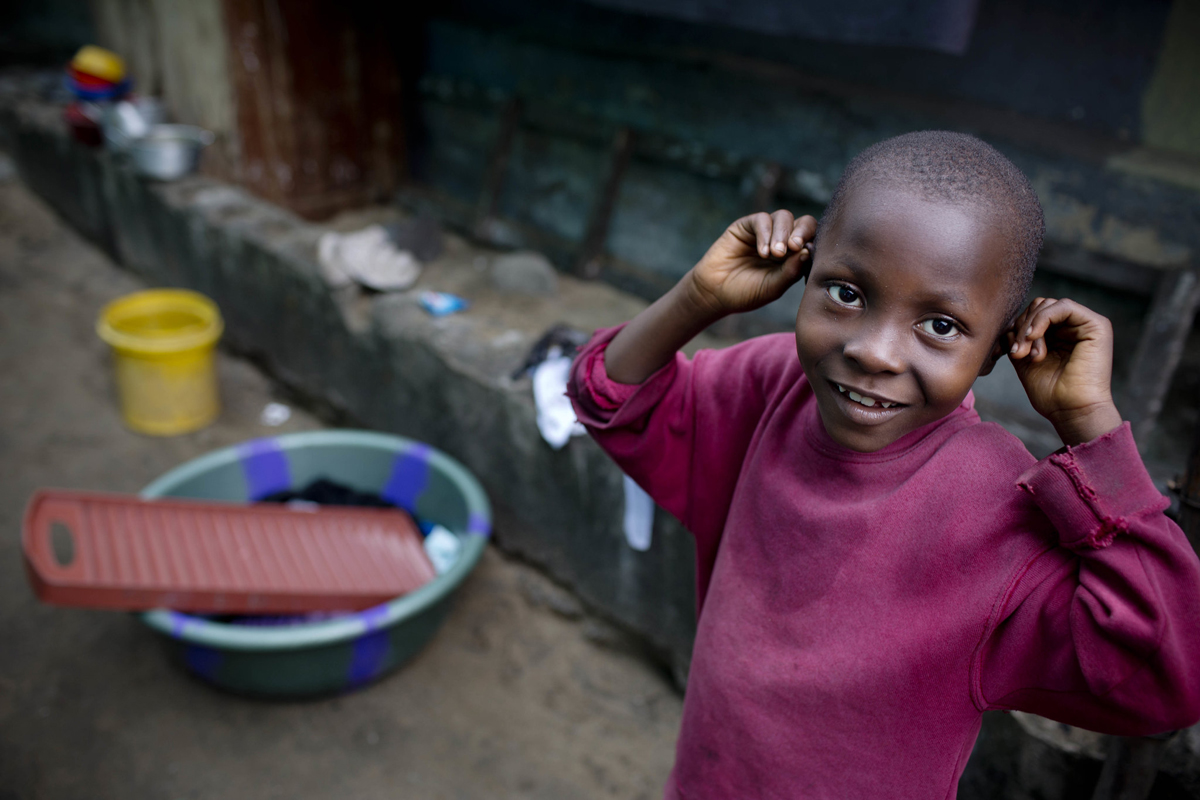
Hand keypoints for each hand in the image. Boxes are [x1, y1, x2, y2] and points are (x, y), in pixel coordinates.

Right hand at [686, 211, 816, 316]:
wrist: (715, 293)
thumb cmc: (746, 293)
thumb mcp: (773, 286)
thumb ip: (791, 271)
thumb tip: (808, 251)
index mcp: (794, 255)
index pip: (812, 239)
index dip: (813, 241)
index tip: (806, 253)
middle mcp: (782, 240)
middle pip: (803, 223)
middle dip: (802, 232)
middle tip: (794, 247)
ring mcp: (765, 232)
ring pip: (783, 217)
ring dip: (782, 233)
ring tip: (775, 253)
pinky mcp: (747, 226)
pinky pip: (762, 219)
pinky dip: (765, 233)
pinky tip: (762, 252)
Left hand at [1008, 297, 1122, 445]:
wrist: (1071, 411)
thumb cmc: (1050, 393)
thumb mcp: (1025, 360)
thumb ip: (1018, 339)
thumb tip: (1007, 325)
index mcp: (1059, 335)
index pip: (1033, 315)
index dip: (1017, 328)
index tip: (1010, 353)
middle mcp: (1074, 327)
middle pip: (1039, 306)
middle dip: (1022, 328)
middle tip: (1018, 353)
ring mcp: (1086, 324)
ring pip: (1048, 305)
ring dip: (1030, 327)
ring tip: (1028, 353)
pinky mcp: (1097, 325)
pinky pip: (1063, 306)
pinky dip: (1043, 319)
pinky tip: (1033, 338)